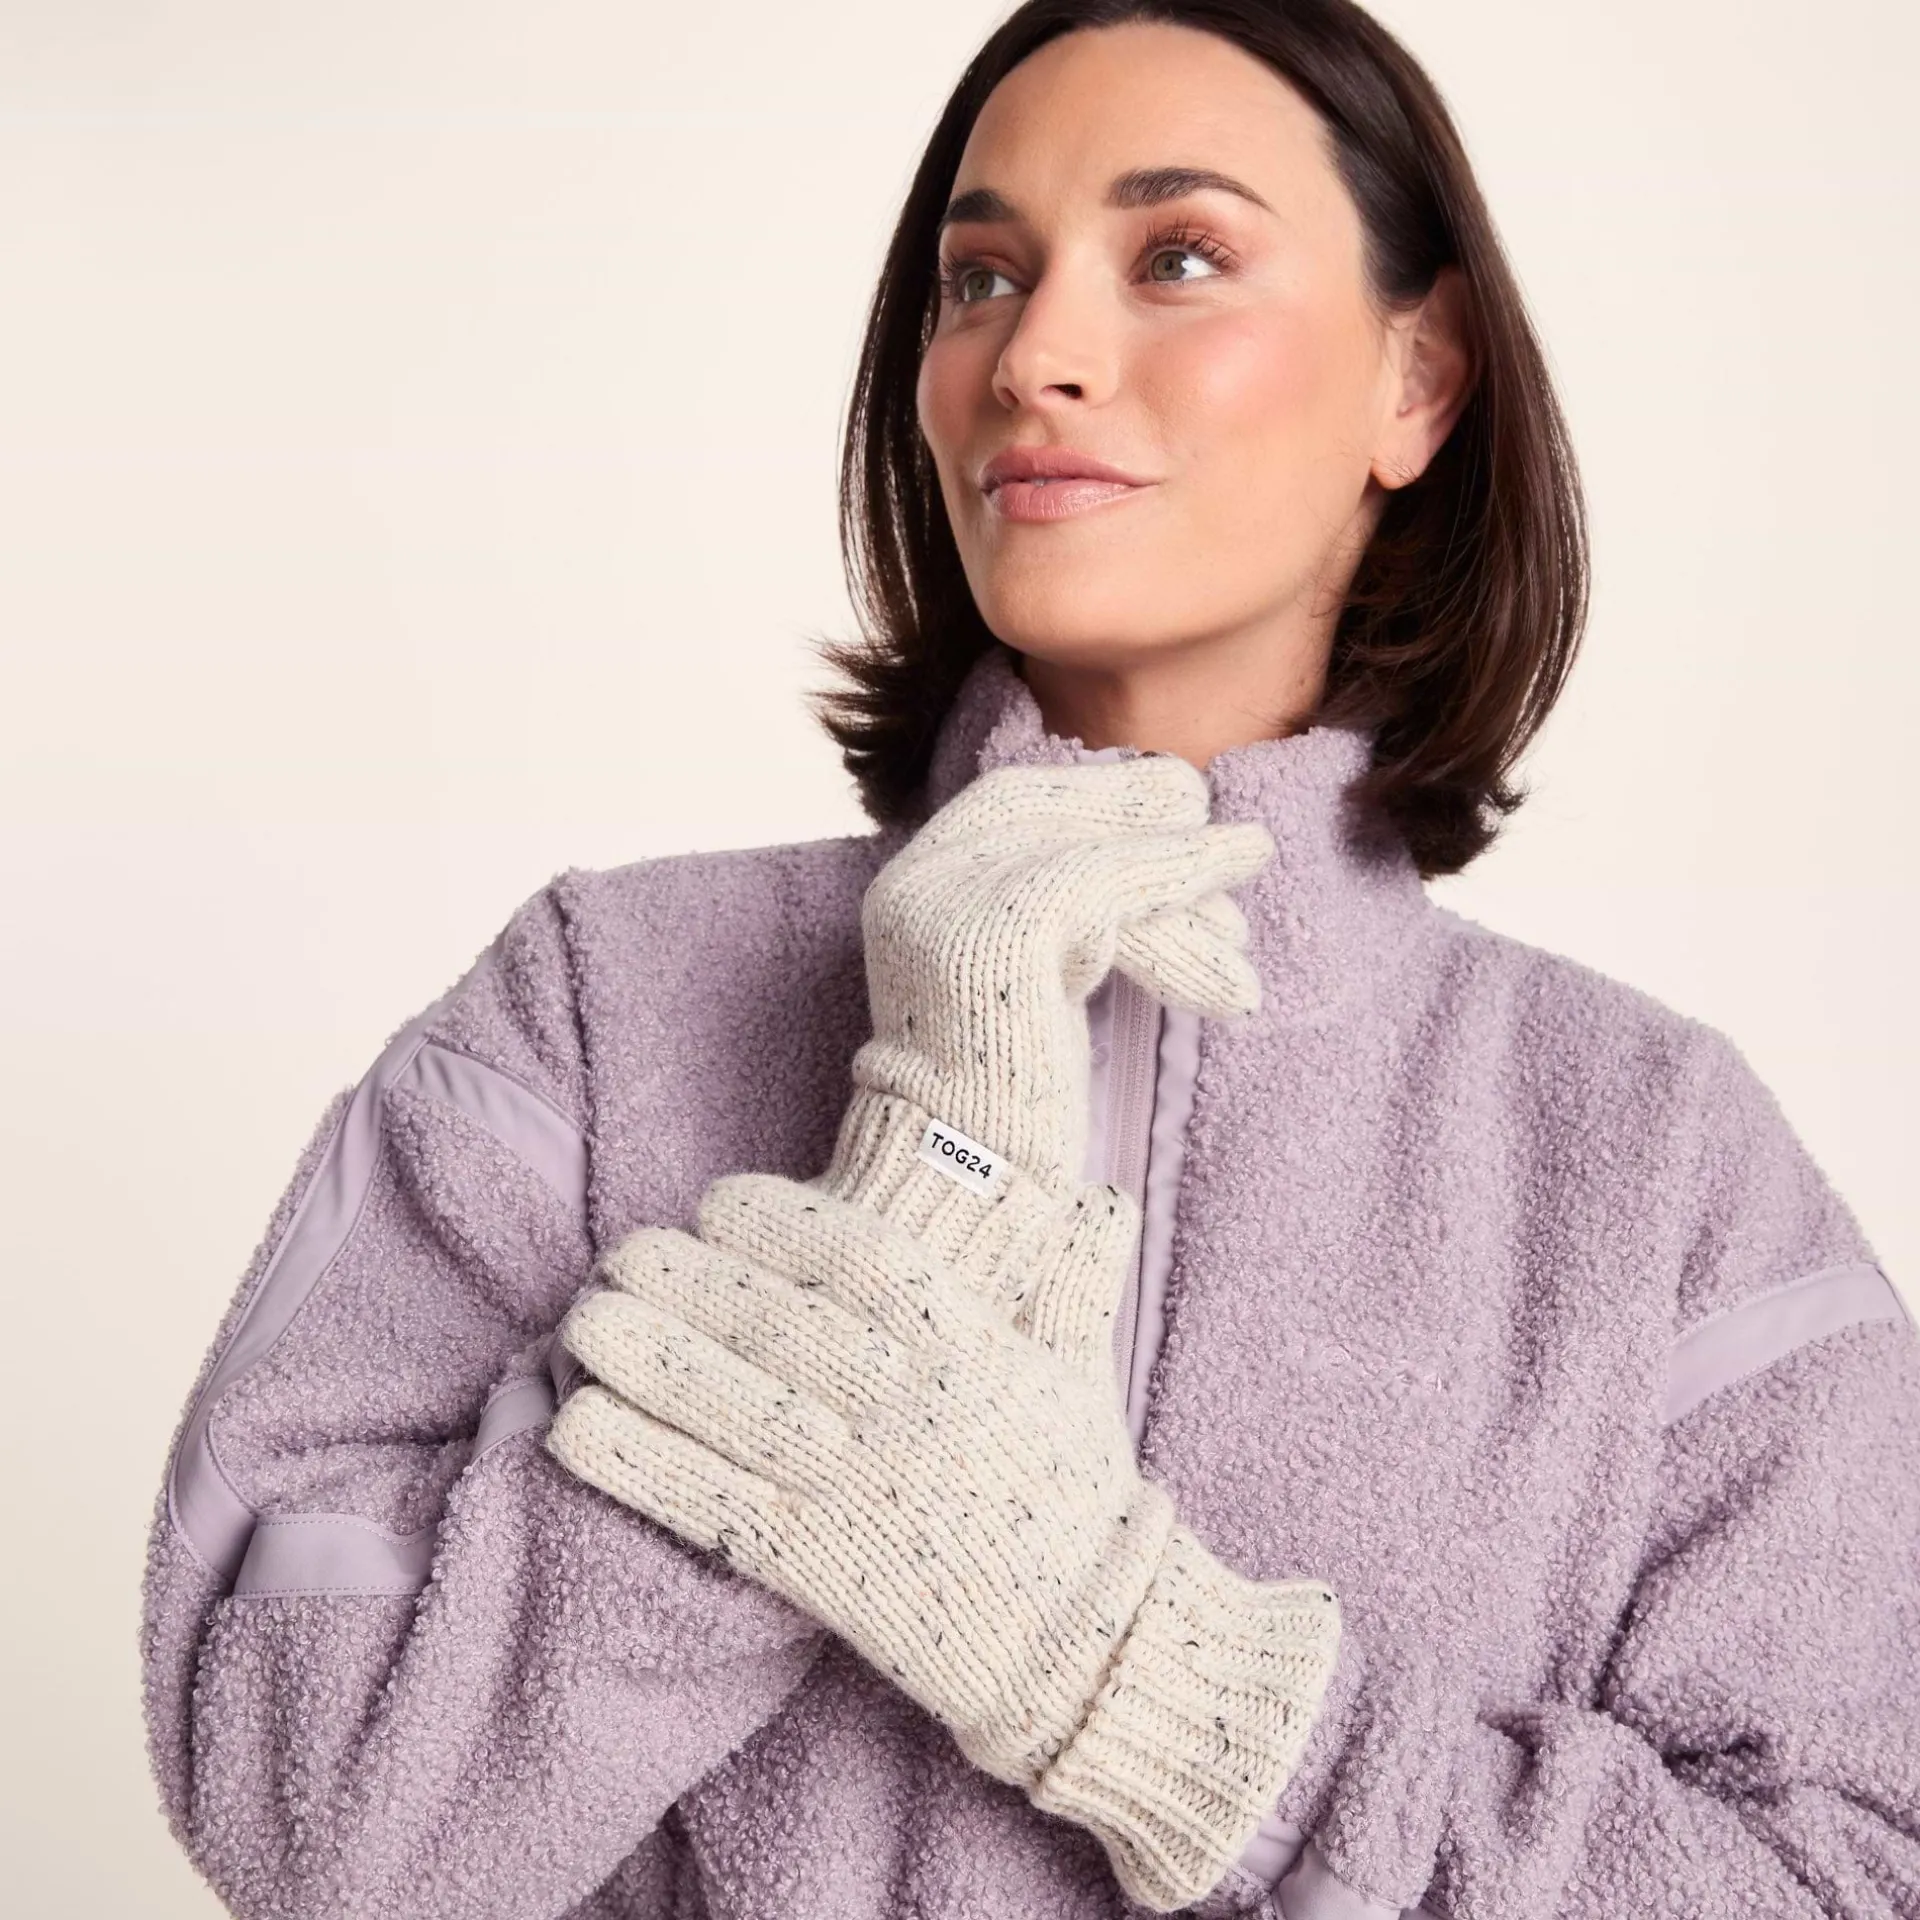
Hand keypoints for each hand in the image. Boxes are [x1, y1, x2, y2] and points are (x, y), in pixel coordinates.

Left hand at [546, 1169, 1341, 1911]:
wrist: (1079, 1641)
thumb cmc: (1075, 1492)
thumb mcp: (1082, 1371)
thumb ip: (1079, 1274)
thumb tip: (1105, 1192)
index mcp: (965, 1348)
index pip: (857, 1260)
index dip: (777, 1222)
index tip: (716, 1202)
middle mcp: (900, 1408)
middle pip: (773, 1324)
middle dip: (686, 1279)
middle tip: (623, 1249)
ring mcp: (848, 1487)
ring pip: (726, 1405)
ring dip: (642, 1357)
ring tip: (582, 1318)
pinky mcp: (808, 1564)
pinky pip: (705, 1502)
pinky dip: (635, 1463)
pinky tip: (574, 1425)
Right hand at [811, 753, 1273, 1301]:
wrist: (963, 1190)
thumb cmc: (1009, 1116)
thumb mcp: (1031, 994)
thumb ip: (1063, 931)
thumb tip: (1149, 853)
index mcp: (909, 897)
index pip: (1003, 806)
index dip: (1093, 798)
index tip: (1172, 808)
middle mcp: (918, 887)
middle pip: (1048, 811)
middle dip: (1141, 817)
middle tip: (1231, 845)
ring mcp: (955, 903)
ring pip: (1092, 853)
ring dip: (1186, 872)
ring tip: (1249, 901)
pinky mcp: (1006, 931)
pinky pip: (1116, 879)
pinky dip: (1189, 870)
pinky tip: (1245, 860)